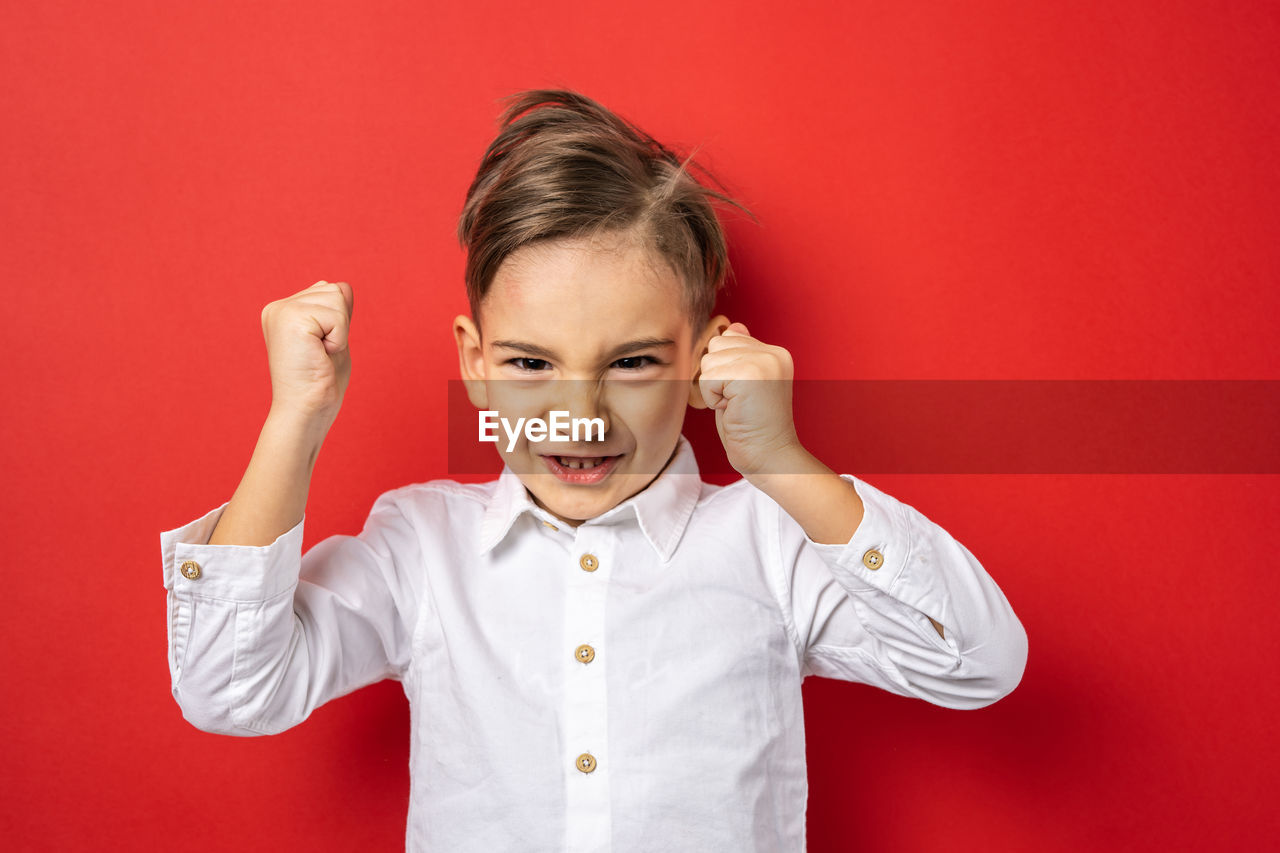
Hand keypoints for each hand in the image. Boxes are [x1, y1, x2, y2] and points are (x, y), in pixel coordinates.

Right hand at [260, 280, 353, 423]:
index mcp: (284, 311)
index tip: (320, 349)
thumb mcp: (333, 339)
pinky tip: (319, 355)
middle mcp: (278, 307)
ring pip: (337, 298)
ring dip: (339, 332)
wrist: (306, 411)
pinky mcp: (291, 318)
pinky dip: (338, 338)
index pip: (331, 291)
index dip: (339, 322)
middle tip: (320, 354)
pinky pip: (337, 315)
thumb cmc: (320, 383)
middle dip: (340, 325)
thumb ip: (336, 313)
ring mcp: (282, 310)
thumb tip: (343, 285)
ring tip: (319, 354)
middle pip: (335, 290)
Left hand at [697, 322, 802, 478]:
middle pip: (715, 345)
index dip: (723, 368)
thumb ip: (740, 355)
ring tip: (736, 405)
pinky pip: (707, 377)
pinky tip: (733, 410)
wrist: (769, 458)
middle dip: (716, 376)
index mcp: (775, 353)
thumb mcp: (745, 384)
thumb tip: (731, 327)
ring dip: (714, 387)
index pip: (729, 337)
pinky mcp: (750, 374)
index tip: (740, 392)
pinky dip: (712, 398)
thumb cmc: (752, 428)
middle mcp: (773, 353)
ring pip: (709, 360)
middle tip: (737, 400)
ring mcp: (764, 361)